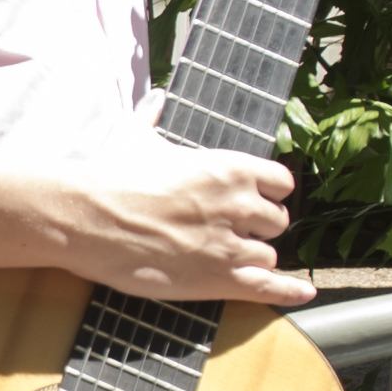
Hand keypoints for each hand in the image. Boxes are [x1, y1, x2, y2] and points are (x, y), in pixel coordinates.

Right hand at [39, 140, 308, 307]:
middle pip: (276, 222)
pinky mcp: (217, 279)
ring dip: (250, 257)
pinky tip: (304, 292)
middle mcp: (240, 205)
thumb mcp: (135, 136)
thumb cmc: (110, 175)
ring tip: (223, 258)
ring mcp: (231, 244)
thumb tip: (156, 99)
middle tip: (231, 230)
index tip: (254, 198)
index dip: (268, 193)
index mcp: (229, 168)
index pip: (280, 182)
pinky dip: (289, 291)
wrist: (86, 216)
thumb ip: (154, 116)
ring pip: (266, 256)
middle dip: (257, 227)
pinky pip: (268, 288)